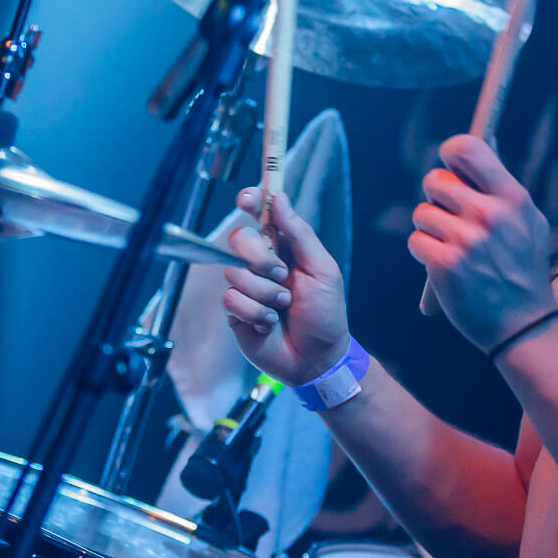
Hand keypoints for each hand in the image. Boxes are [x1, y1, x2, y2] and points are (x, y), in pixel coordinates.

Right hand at [220, 188, 349, 385]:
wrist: (317, 359)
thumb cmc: (326, 314)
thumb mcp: (322, 270)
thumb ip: (300, 234)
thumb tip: (280, 198)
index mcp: (285, 249)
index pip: (261, 216)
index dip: (251, 201)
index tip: (246, 198)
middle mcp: (262, 264)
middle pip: (239, 240)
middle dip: (260, 258)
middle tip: (282, 276)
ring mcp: (247, 288)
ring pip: (235, 274)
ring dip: (265, 295)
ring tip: (284, 309)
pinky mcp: (236, 312)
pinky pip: (231, 300)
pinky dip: (256, 314)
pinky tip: (269, 325)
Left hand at [409, 134, 556, 352]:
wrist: (523, 324)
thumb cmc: (522, 269)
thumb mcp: (528, 222)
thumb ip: (500, 190)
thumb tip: (468, 159)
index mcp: (513, 198)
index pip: (469, 148)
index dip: (452, 152)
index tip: (451, 165)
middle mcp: (489, 214)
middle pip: (435, 180)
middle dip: (438, 198)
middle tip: (452, 216)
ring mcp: (466, 240)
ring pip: (422, 213)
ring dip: (431, 228)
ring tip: (453, 246)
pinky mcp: (445, 265)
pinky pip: (416, 241)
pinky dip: (424, 251)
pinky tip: (444, 263)